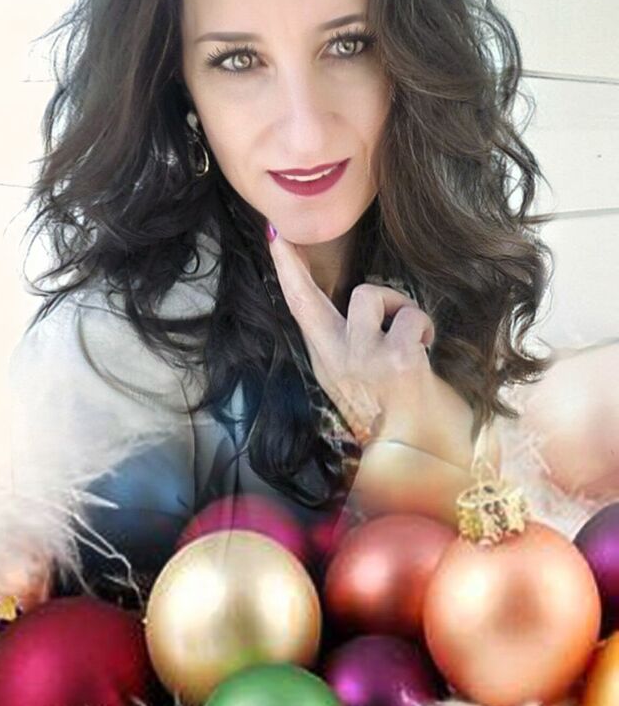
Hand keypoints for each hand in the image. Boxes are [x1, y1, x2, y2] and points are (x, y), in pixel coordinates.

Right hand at [266, 226, 474, 468]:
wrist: (424, 467)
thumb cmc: (404, 429)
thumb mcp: (368, 388)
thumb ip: (359, 354)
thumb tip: (374, 320)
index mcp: (330, 367)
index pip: (301, 312)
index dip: (289, 273)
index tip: (277, 239)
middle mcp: (337, 363)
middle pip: (319, 299)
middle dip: (322, 276)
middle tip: (307, 253)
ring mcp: (362, 360)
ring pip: (369, 294)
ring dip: (399, 307)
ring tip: (414, 338)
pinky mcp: (396, 360)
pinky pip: (410, 317)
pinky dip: (424, 326)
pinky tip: (427, 351)